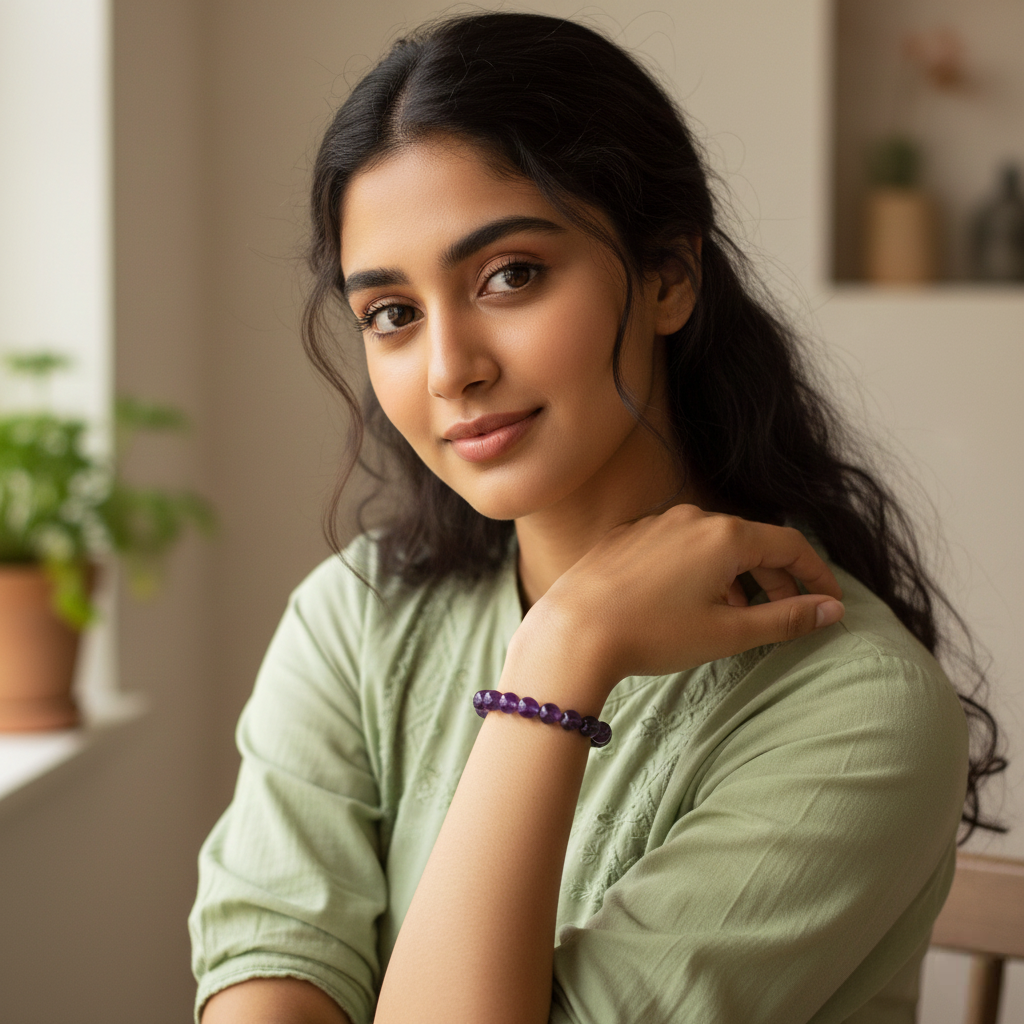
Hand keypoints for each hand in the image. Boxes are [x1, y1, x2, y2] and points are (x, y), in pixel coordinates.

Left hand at [522, 505, 843, 692]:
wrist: (572, 631)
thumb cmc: (651, 634)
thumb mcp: (728, 633)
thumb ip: (785, 618)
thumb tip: (831, 610)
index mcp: (725, 536)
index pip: (791, 545)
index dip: (817, 574)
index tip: (831, 602)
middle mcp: (692, 518)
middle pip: (753, 541)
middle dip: (778, 577)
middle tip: (792, 612)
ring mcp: (655, 523)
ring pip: (713, 543)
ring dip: (737, 574)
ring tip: (740, 612)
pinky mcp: (627, 536)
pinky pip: (678, 546)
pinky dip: (699, 569)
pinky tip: (691, 601)